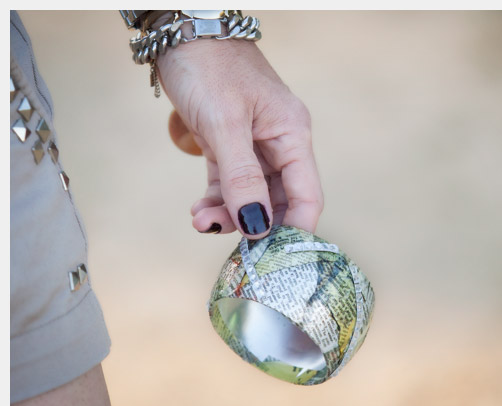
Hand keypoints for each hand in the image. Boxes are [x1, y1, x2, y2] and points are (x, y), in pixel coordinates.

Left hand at [157, 39, 323, 238]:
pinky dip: (216, 201)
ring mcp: (253, 147)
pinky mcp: (228, 146)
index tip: (275, 260)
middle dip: (255, 225)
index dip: (295, 231)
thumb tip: (257, 226)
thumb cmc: (209, 68)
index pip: (307, 196)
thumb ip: (243, 178)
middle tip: (229, 242)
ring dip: (229, 215)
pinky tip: (200, 211)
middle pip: (279, 201)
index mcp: (292, 135)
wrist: (180, 35)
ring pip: (251, 197)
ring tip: (201, 221)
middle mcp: (278, 144)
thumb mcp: (225, 124)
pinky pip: (229, 184)